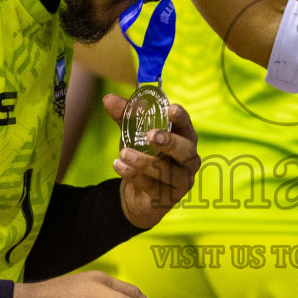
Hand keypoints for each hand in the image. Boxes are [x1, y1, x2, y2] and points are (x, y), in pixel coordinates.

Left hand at [104, 96, 200, 228]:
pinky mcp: (167, 198)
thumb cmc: (144, 156)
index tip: (171, 108)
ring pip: (168, 172)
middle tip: (151, 135)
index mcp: (184, 139)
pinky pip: (152, 186)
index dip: (181, 117)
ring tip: (124, 153)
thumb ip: (124, 117)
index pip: (187, 126)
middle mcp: (188, 160)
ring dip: (145, 162)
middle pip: (186, 150)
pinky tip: (119, 166)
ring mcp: (181, 181)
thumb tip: (109, 99)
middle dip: (169, 142)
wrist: (137, 194)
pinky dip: (134, 175)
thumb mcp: (133, 134)